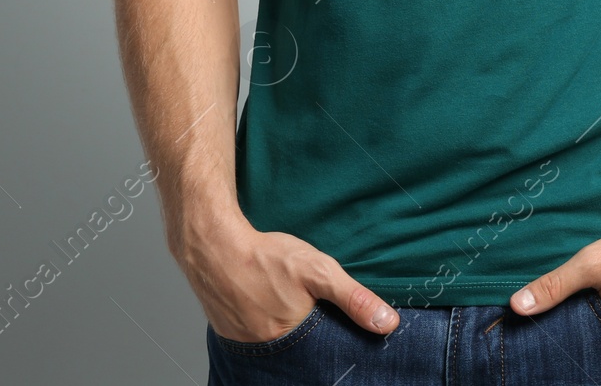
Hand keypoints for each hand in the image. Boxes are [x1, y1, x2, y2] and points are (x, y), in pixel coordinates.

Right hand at [170, 214, 398, 341]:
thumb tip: (388, 323)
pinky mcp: (230, 335)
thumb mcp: (318, 271)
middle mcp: (267, 351)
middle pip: (301, 352)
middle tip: (310, 313)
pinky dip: (266, 328)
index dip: (333, 344)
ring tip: (289, 309)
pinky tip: (268, 307)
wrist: (213, 246)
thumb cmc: (266, 257)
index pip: (323, 355)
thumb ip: (353, 298)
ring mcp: (245, 345)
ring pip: (278, 346)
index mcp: (292, 341)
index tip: (337, 330)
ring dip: (288, 334)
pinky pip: (256, 339)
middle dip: (312, 338)